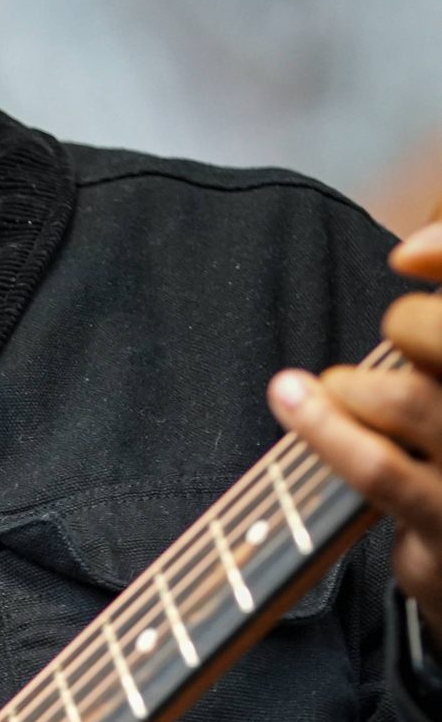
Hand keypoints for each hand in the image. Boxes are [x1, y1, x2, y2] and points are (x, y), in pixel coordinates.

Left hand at [268, 218, 441, 645]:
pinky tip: (293, 400)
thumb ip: (433, 331)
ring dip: (353, 387)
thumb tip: (410, 251)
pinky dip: (323, 429)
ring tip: (340, 391)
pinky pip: (377, 469)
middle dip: (408, 325)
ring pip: (412, 403)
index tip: (403, 257)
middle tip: (388, 334)